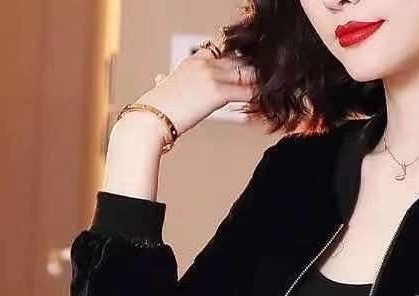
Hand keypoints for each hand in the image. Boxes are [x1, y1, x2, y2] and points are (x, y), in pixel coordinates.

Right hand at [126, 44, 257, 138]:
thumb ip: (169, 80)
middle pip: (238, 61)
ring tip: (268, 91)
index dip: (238, 63)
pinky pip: (244, 92)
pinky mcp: (216, 92)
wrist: (150, 119)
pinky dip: (256, 96)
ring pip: (244, 74)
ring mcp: (210, 75)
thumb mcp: (165, 86)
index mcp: (192, 61)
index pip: (224, 54)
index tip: (247, 73)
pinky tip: (263, 102)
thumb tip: (160, 78)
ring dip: (257, 83)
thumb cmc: (156, 108)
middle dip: (252, 72)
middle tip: (265, 82)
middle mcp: (203, 63)